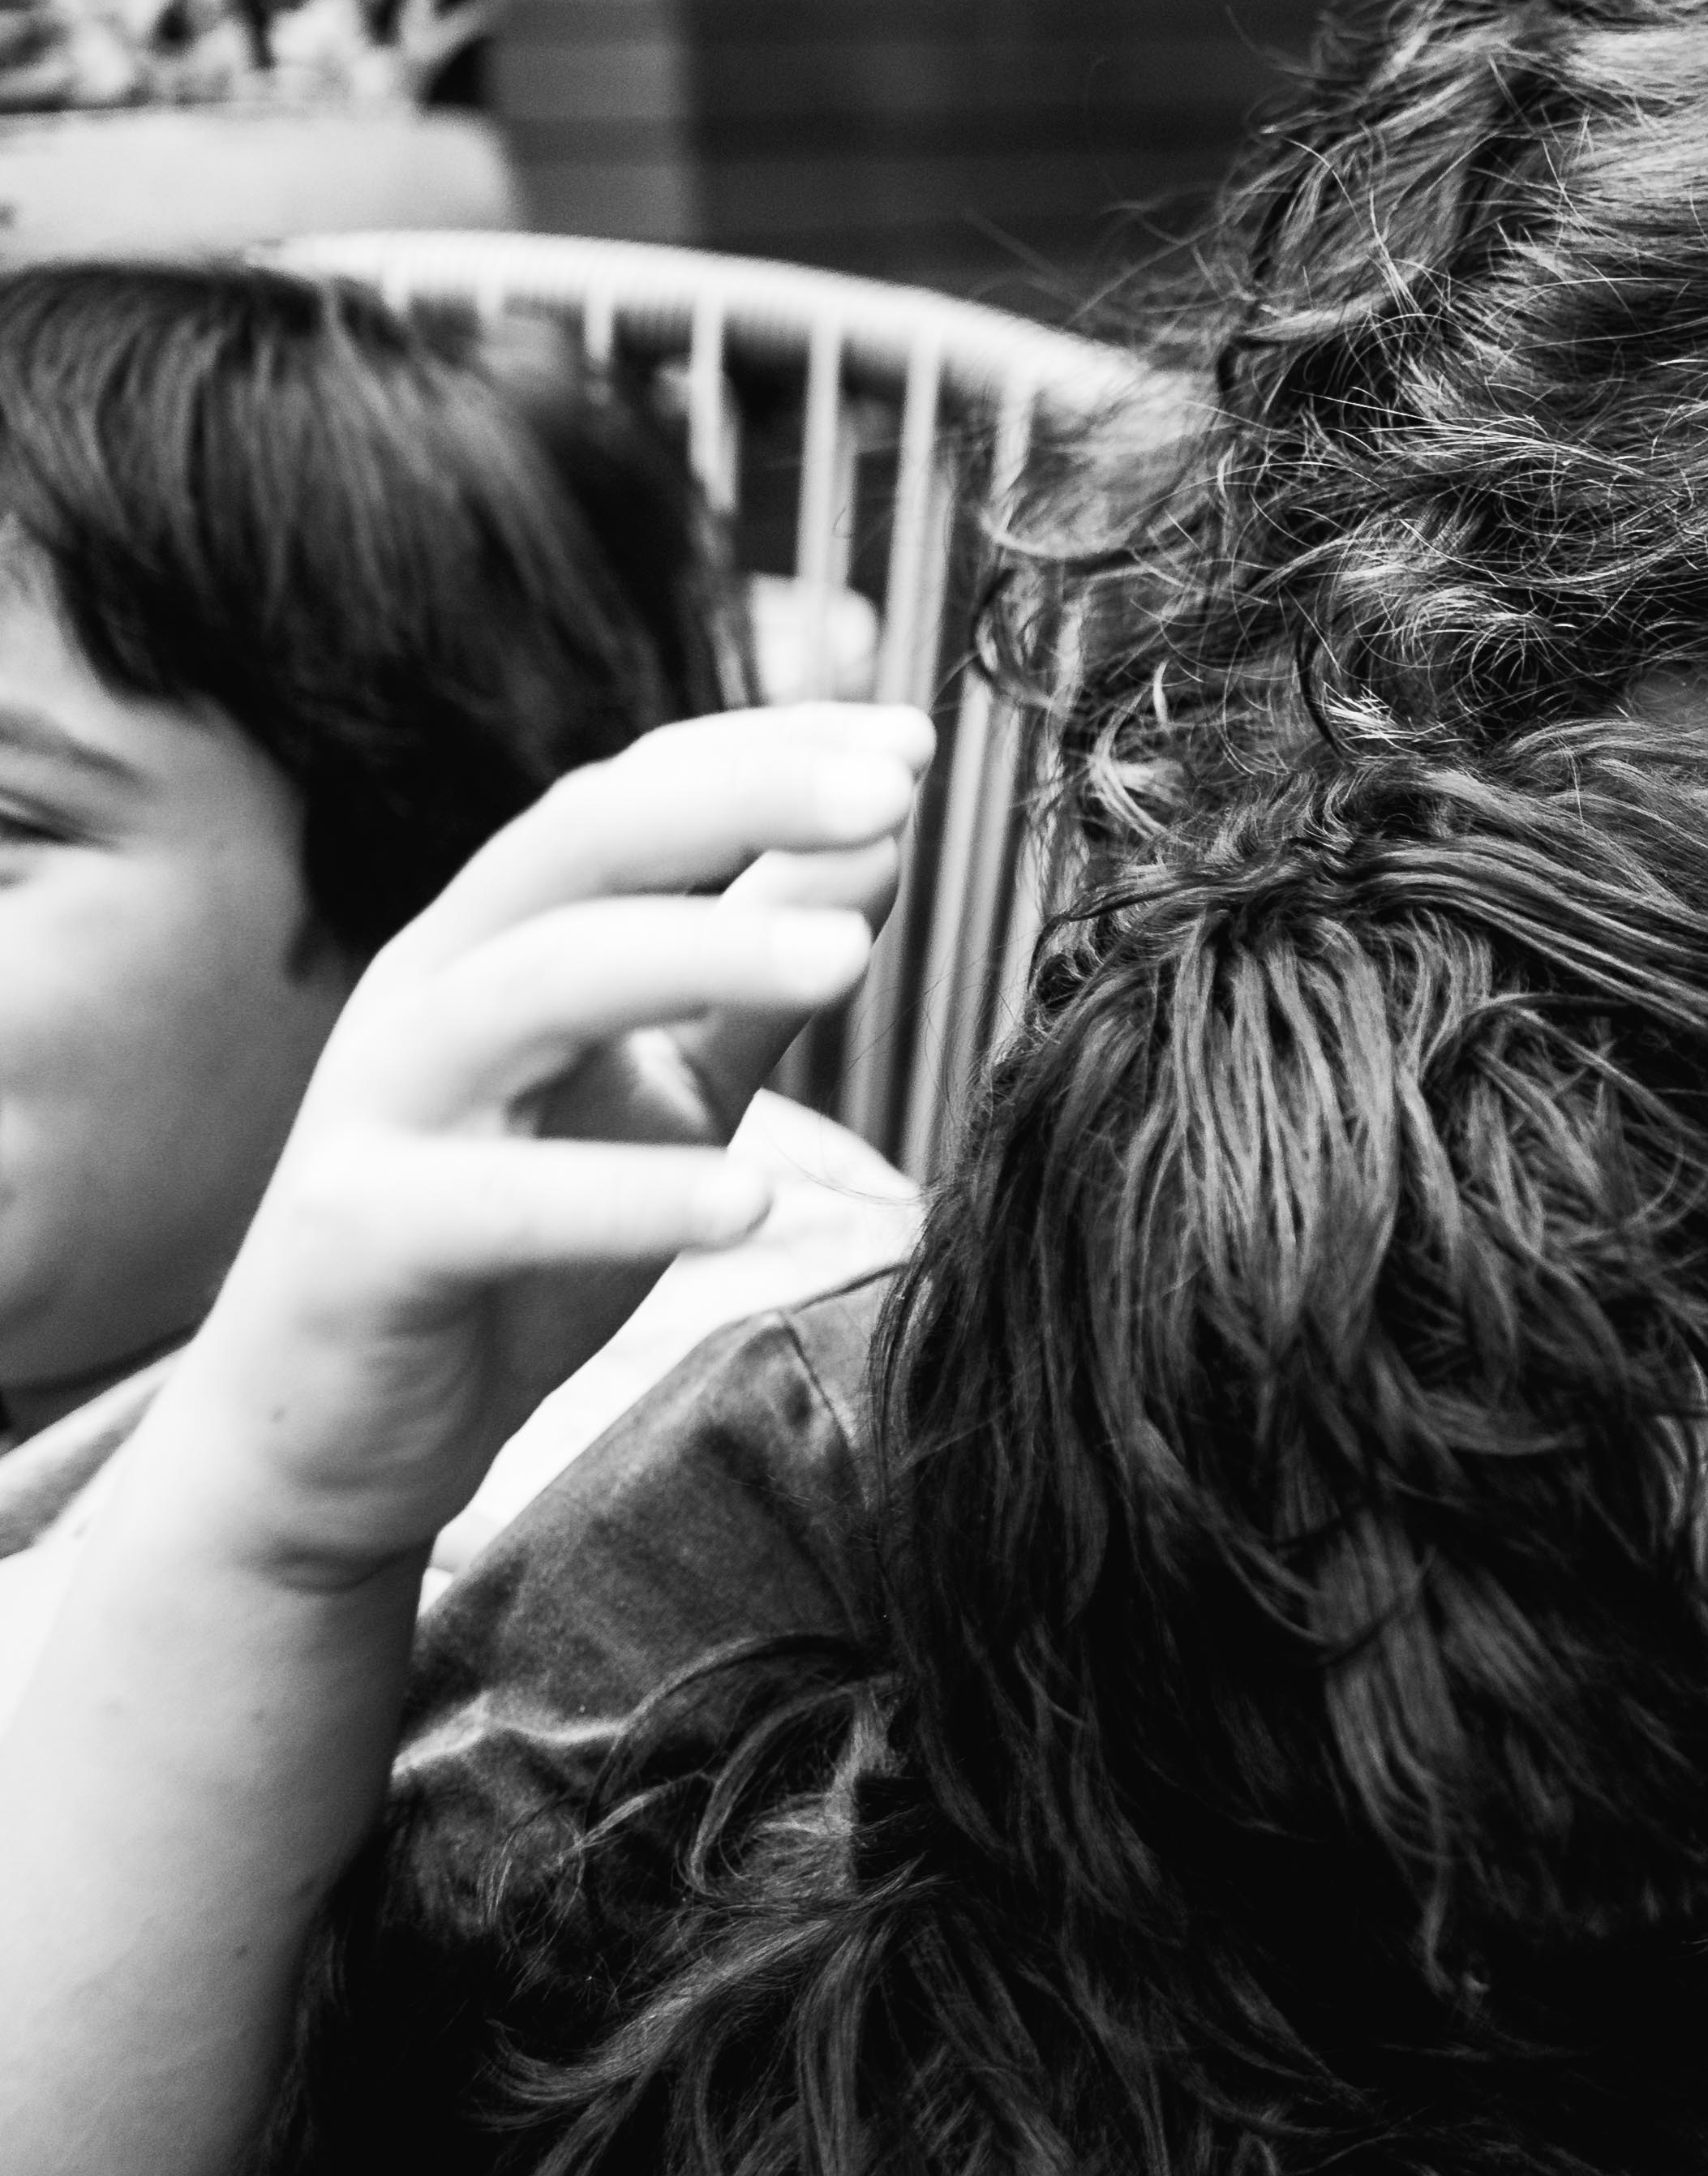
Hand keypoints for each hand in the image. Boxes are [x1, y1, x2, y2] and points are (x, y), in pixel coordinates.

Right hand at [145, 704, 930, 1593]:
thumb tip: (874, 846)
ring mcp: (382, 1107)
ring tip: (850, 958)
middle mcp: (430, 991)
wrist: (327, 1434)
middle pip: (571, 845)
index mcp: (497, 940)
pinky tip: (749, 1201)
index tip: (912, 740)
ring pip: (529, 988)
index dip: (762, 756)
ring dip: (695, 955)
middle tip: (888, 796)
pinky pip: (491, 1202)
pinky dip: (624, 1195)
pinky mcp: (359, 1241)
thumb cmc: (509, 1245)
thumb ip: (752, 981)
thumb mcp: (659, 1090)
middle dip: (732, 801)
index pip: (626, 795)